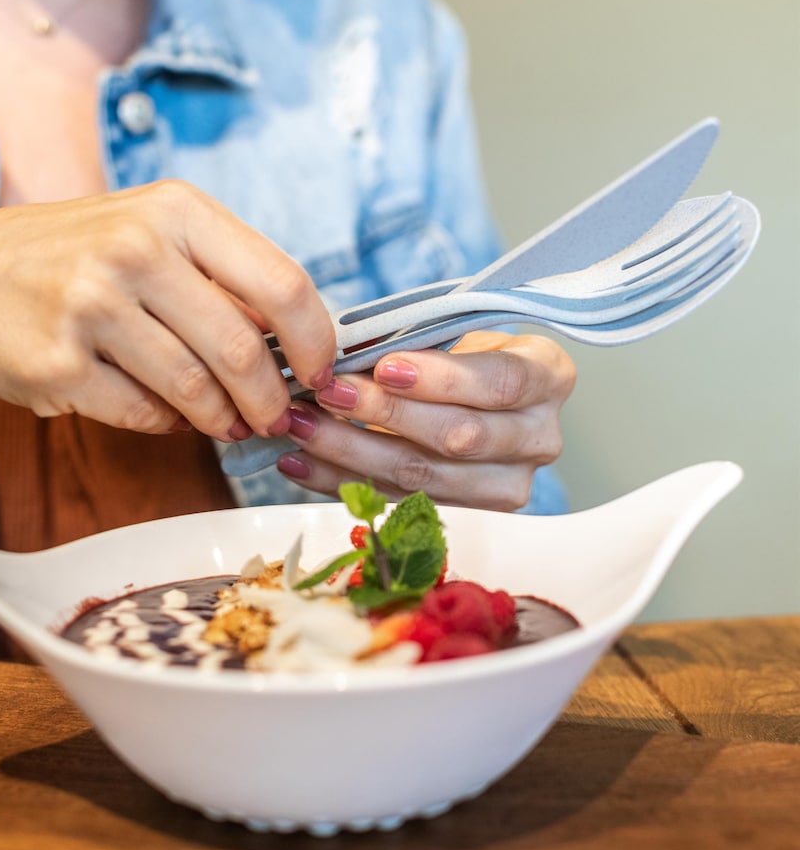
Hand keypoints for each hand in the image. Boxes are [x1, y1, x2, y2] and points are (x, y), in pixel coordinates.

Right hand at [0, 180, 335, 487]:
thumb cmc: (75, 258)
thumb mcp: (153, 236)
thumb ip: (223, 279)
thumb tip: (296, 345)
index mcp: (175, 211)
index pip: (282, 282)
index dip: (315, 341)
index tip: (320, 373)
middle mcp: (134, 250)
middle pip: (241, 347)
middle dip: (270, 398)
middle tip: (276, 418)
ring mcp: (91, 307)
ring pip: (196, 389)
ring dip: (223, 419)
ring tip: (229, 424)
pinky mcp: (59, 364)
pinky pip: (144, 414)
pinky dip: (169, 424)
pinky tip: (171, 416)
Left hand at [275, 331, 575, 510]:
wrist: (483, 399)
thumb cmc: (466, 355)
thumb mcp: (456, 335)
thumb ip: (416, 344)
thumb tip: (344, 355)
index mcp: (549, 377)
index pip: (500, 382)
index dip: (442, 378)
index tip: (384, 367)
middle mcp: (540, 438)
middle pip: (460, 436)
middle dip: (384, 415)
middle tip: (327, 393)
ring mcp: (509, 485)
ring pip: (424, 477)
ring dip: (351, 452)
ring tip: (300, 427)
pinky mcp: (469, 515)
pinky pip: (398, 501)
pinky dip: (342, 481)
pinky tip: (299, 464)